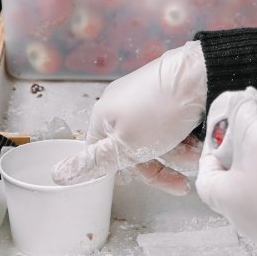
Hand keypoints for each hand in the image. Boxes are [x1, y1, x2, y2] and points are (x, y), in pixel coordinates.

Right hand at [52, 41, 206, 194]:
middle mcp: (119, 103)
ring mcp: (143, 95)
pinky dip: (184, 134)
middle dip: (163, 162)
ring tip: (195, 151)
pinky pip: (170, 121)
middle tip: (185, 169)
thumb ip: (93, 162)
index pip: (106, 155)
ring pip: (157, 136)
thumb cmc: (160, 110)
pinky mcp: (164, 90)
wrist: (200, 77)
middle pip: (135, 147)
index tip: (158, 179)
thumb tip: (57, 175)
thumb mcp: (125, 145)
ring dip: (178, 150)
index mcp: (103, 115)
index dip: (133, 171)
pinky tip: (196, 136)